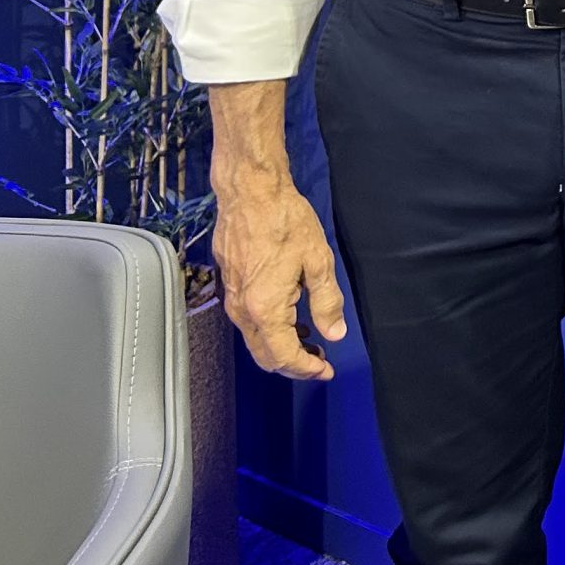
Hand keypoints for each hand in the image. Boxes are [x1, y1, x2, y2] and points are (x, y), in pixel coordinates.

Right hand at [215, 171, 345, 380]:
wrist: (250, 194)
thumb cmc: (287, 223)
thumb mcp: (317, 261)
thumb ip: (326, 301)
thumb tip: (334, 334)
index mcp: (266, 309)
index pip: (284, 356)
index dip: (306, 369)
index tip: (326, 370)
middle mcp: (243, 311)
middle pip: (265, 355)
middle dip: (294, 364)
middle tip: (321, 361)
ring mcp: (233, 299)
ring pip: (255, 339)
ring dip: (281, 346)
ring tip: (311, 340)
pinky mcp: (230, 286)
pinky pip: (249, 321)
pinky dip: (270, 330)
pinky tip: (291, 318)